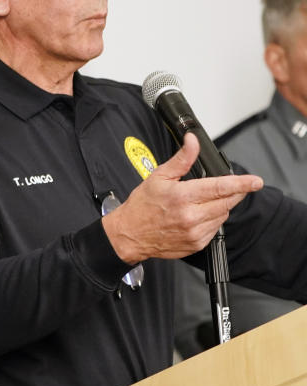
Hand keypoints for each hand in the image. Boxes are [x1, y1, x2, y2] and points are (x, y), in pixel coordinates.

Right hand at [102, 133, 263, 264]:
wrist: (129, 235)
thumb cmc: (142, 206)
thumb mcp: (158, 176)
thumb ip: (181, 159)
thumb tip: (192, 141)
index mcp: (182, 196)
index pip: (220, 187)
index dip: (241, 183)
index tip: (255, 181)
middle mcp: (191, 216)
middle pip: (227, 202)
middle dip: (232, 192)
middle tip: (225, 187)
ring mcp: (195, 232)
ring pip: (223, 215)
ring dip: (221, 206)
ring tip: (201, 202)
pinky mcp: (197, 244)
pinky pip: (216, 229)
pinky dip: (213, 219)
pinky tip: (197, 215)